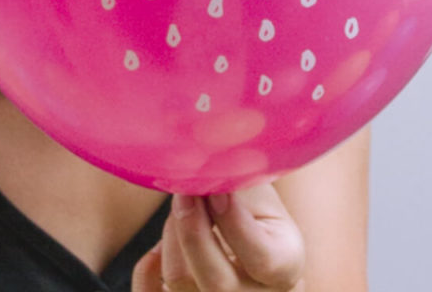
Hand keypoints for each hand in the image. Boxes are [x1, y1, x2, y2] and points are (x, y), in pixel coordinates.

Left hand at [132, 185, 304, 291]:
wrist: (248, 236)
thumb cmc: (253, 208)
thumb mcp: (258, 191)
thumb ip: (238, 177)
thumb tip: (210, 153)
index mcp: (285, 268)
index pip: (262, 258)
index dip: (234, 221)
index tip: (217, 188)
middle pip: (217, 282)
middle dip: (193, 229)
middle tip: (184, 189)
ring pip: (180, 281)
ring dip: (171, 235)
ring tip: (181, 204)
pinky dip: (146, 272)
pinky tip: (155, 249)